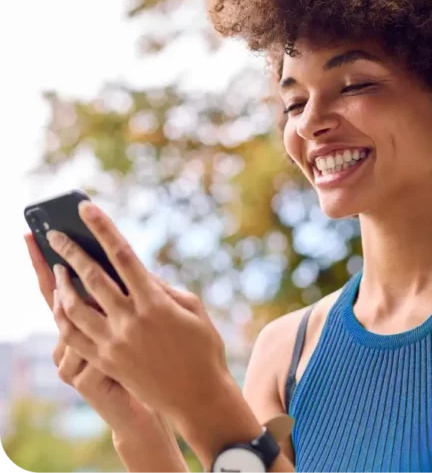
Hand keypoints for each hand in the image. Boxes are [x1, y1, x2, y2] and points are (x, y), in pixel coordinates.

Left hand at [45, 201, 231, 425]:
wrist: (198, 396)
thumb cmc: (203, 347)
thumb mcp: (193, 308)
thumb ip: (163, 287)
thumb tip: (137, 272)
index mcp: (155, 302)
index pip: (122, 255)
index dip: (103, 228)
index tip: (86, 208)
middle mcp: (131, 320)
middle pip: (92, 277)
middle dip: (70, 250)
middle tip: (55, 233)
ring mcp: (115, 343)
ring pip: (76, 307)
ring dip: (62, 283)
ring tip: (56, 267)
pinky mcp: (107, 362)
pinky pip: (74, 336)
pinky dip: (62, 316)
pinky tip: (60, 304)